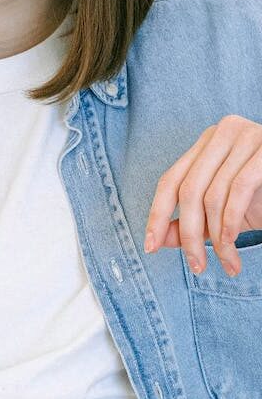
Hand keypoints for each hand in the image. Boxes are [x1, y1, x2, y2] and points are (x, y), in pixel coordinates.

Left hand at [144, 115, 261, 275]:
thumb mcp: (222, 213)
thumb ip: (190, 222)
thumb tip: (158, 240)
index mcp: (206, 143)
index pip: (170, 181)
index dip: (157, 215)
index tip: (150, 247)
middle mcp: (224, 131)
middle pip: (188, 190)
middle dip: (189, 235)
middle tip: (197, 266)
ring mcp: (248, 135)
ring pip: (213, 195)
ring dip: (217, 238)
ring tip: (227, 263)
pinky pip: (239, 189)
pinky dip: (231, 221)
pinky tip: (232, 242)